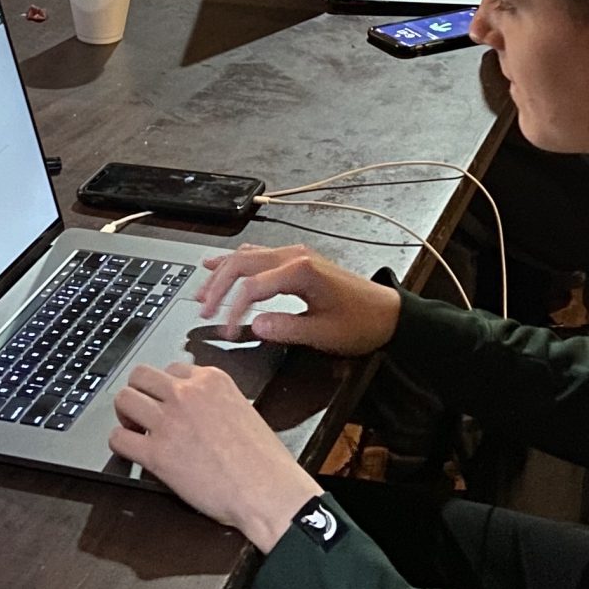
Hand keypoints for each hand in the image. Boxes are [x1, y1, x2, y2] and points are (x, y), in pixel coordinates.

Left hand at [108, 361, 318, 549]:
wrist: (269, 492)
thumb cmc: (264, 461)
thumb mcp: (242, 410)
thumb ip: (213, 401)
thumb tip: (193, 410)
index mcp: (212, 380)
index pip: (172, 368)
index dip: (166, 389)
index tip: (167, 402)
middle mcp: (186, 394)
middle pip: (140, 375)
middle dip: (139, 392)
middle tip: (143, 412)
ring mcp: (169, 422)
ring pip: (124, 399)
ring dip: (125, 415)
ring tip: (135, 430)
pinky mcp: (156, 454)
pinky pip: (118, 438)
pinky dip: (120, 444)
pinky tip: (131, 452)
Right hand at [196, 243, 402, 356]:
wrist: (387, 313)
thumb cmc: (360, 322)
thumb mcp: (323, 333)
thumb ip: (286, 329)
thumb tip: (255, 325)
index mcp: (301, 271)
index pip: (252, 288)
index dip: (233, 310)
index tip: (226, 331)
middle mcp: (295, 256)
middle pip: (242, 264)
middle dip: (217, 287)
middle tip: (202, 309)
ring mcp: (295, 255)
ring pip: (246, 256)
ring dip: (222, 273)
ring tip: (202, 292)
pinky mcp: (297, 260)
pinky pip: (258, 255)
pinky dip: (235, 262)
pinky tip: (219, 265)